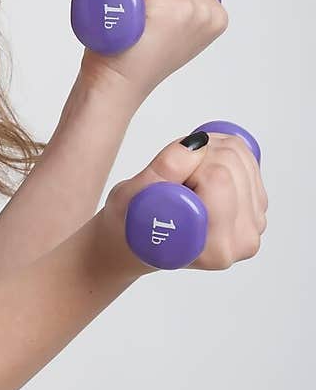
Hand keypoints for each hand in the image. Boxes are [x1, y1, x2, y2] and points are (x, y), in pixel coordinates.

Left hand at [78, 0, 228, 105]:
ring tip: (128, 14)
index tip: (144, 4)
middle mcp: (211, 10)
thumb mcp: (152, 10)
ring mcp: (194, 9)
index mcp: (215, 12)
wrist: (116, 86)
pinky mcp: (173, 9)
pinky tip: (125, 11)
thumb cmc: (129, 52)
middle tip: (132, 12)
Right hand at [100, 128, 267, 273]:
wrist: (142, 239)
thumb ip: (165, 170)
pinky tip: (202, 172)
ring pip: (240, 156)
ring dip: (210, 152)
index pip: (218, 179)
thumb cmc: (132, 224)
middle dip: (199, 157)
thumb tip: (198, 143)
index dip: (190, 164)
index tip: (170, 178)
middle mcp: (241, 240)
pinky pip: (247, 158)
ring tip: (186, 175)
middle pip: (231, 164)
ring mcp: (254, 224)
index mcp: (214, 246)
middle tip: (175, 176)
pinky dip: (222, 153)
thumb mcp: (132, 197)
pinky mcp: (257, 208)